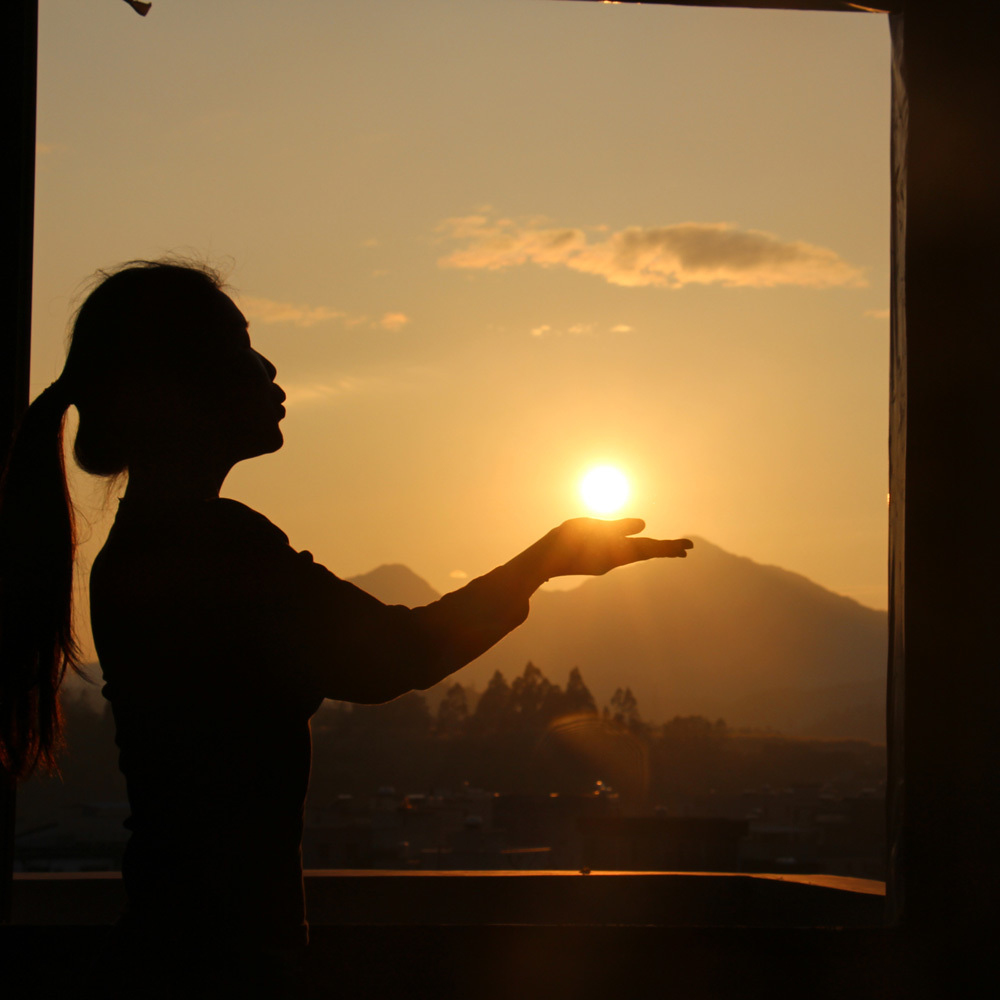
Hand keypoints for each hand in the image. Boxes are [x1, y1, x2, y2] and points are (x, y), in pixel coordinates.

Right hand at [535, 518, 691, 579]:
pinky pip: (623, 555)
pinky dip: (636, 550)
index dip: (668, 546)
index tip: (688, 547)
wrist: (544, 561)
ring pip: (635, 555)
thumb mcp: (592, 527)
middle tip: (686, 548)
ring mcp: (606, 563)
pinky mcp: (597, 563)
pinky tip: (636, 547)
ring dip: (653, 550)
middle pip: (645, 553)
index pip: (649, 548)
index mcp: (616, 552)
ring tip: (669, 549)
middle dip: (665, 549)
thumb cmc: (566, 541)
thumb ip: (618, 527)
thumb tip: (645, 525)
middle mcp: (614, 561)